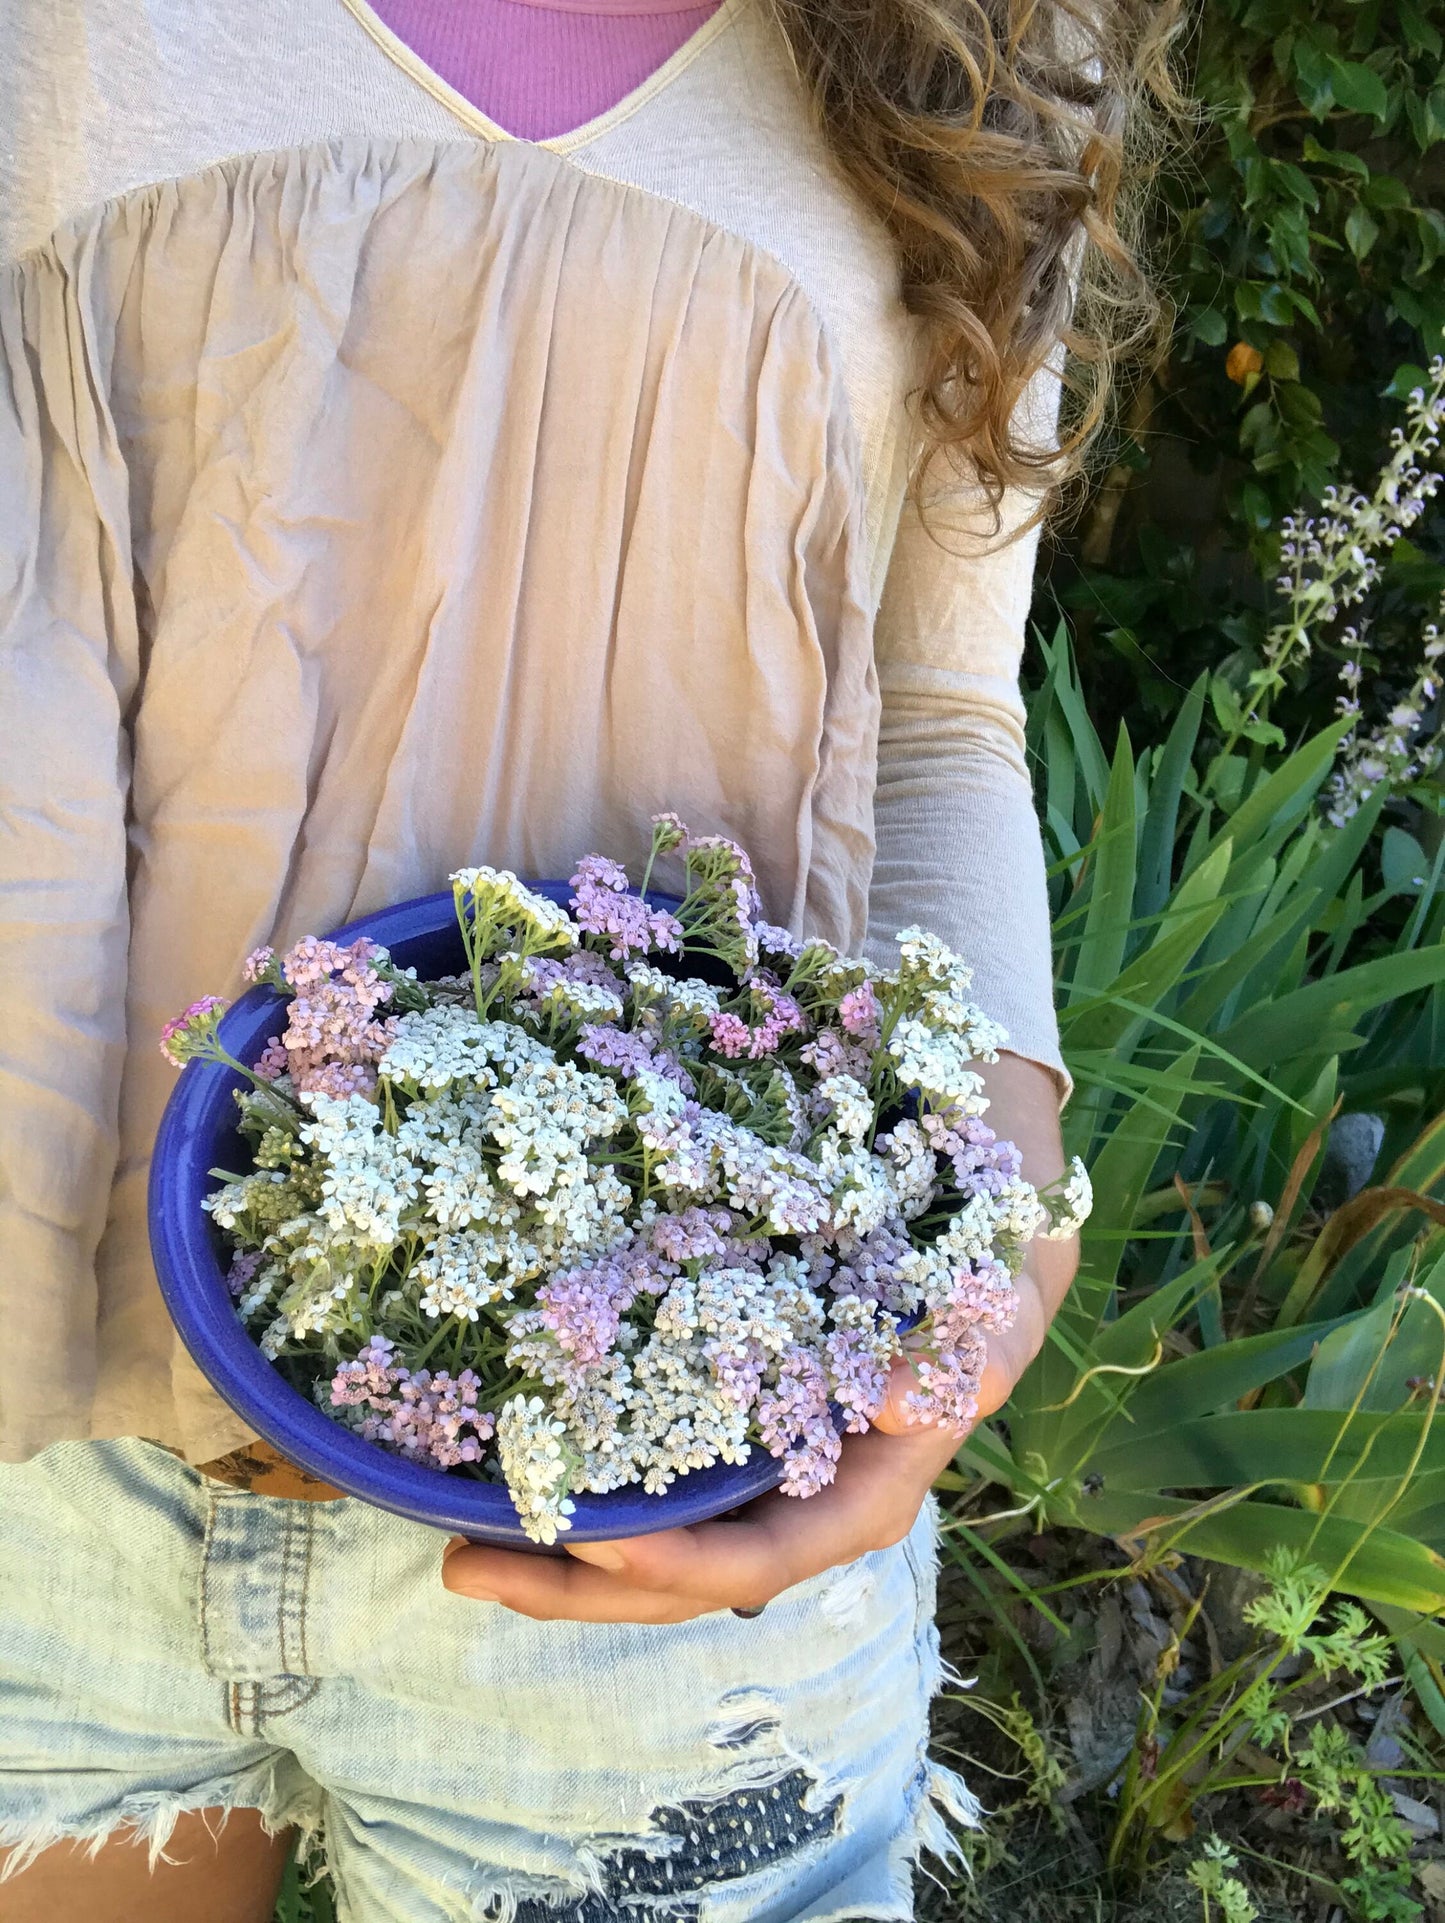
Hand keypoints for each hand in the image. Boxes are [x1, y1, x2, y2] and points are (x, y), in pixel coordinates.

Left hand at [441, 1260, 1065, 1624]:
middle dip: (576, 1585)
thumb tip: (907, 1397)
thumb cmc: (978, 1302)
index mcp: (855, 1504)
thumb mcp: (984, 1323)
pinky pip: (647, 1492)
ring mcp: (753, 1488)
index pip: (755, 1560)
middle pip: (678, 1580)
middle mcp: (795, 1514)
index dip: (671, 1563)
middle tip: (467, 1570)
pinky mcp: (723, 1447)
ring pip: (649, 1550)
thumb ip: (959, 1361)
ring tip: (455, 1548)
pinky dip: (581, 1496)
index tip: (584, 1539)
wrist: (971, 1275)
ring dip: (557, 1557)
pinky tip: (508, 1479)